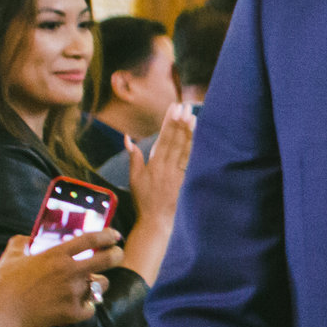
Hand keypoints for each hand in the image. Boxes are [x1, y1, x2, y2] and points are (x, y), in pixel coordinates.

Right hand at [0, 230, 127, 326]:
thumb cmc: (1, 285)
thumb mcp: (10, 257)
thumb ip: (21, 243)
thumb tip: (26, 238)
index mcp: (55, 255)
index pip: (90, 239)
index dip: (107, 235)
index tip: (114, 235)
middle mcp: (69, 271)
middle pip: (108, 259)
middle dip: (117, 255)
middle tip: (117, 254)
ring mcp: (72, 293)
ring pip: (101, 286)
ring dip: (98, 284)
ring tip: (90, 284)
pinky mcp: (72, 312)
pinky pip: (91, 308)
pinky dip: (87, 307)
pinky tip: (79, 305)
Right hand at [126, 103, 195, 226]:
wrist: (156, 220)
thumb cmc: (144, 199)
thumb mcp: (134, 178)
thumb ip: (134, 157)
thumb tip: (128, 138)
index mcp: (154, 164)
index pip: (163, 138)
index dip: (169, 122)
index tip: (174, 108)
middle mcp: (167, 166)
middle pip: (175, 140)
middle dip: (180, 122)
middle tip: (185, 106)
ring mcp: (177, 173)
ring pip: (185, 149)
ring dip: (189, 132)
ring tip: (193, 117)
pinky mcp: (185, 180)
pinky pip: (190, 161)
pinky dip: (194, 148)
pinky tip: (198, 137)